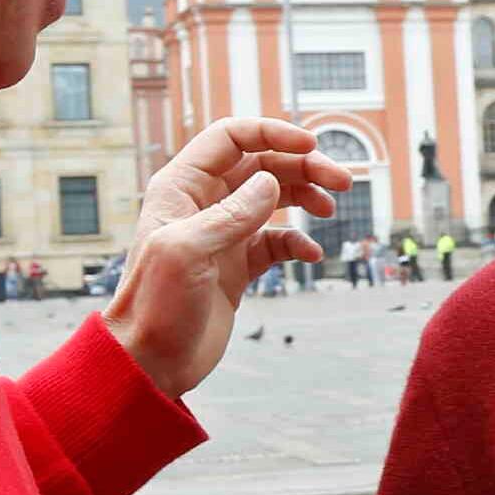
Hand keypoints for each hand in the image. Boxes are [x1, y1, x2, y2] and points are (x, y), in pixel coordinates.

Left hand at [102, 116, 352, 398]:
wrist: (150, 361)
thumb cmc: (154, 306)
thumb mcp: (187, 253)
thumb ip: (230, 215)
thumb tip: (270, 182)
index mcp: (182, 187)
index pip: (231, 138)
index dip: (272, 133)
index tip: (311, 145)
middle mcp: (203, 203)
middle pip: (261, 164)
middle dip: (303, 166)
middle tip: (343, 181)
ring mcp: (223, 233)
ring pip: (273, 197)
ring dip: (306, 197)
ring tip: (330, 211)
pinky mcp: (237, 265)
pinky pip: (277, 240)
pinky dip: (298, 242)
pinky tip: (311, 256)